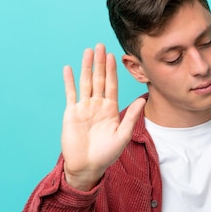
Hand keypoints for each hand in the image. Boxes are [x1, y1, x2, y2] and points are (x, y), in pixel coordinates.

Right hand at [61, 44, 145, 190]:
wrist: (87, 166)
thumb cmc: (107, 154)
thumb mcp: (122, 135)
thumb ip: (131, 117)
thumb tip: (142, 100)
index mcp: (110, 109)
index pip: (111, 85)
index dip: (112, 70)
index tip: (113, 55)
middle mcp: (97, 105)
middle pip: (99, 79)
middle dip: (100, 63)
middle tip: (100, 45)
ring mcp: (84, 108)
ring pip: (85, 83)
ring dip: (86, 67)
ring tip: (87, 51)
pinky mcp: (71, 113)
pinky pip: (70, 94)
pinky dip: (69, 81)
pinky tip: (68, 68)